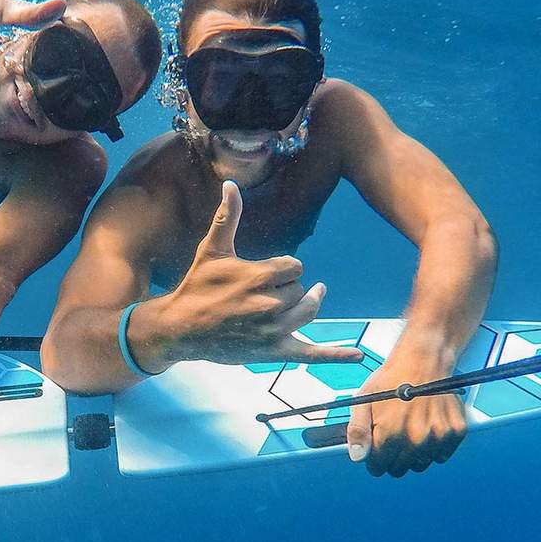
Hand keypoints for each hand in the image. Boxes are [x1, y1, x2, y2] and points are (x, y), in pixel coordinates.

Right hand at [156, 181, 365, 367]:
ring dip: (304, 305)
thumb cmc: (197, 286)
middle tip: (263, 293)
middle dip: (287, 288)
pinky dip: (336, 356)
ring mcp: (273, 330)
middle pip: (301, 289)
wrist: (181, 327)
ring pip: (307, 311)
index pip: (295, 266)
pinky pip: (312, 354)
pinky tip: (359, 356)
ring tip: (303, 299)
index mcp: (258, 276)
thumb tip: (231, 184)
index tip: (263, 274)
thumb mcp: (212, 250)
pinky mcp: (273, 351)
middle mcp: (269, 304)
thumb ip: (228, 218)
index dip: (282, 268)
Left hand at [345, 348, 466, 477]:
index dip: (374, 459)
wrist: (423, 361)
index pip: (379, 467)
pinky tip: (426, 429)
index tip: (377, 448)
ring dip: (413, 454)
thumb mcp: (364, 401)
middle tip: (393, 437)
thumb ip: (358, 432)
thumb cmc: (391, 380)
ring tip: (409, 431)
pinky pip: (441, 455)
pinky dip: (434, 448)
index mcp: (391, 433)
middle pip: (400, 468)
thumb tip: (358, 458)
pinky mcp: (456, 432)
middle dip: (392, 458)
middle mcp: (416, 439)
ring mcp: (438, 436)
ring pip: (421, 464)